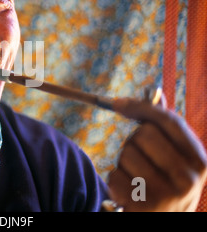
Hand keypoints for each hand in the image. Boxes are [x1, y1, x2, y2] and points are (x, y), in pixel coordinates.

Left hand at [107, 96, 206, 210]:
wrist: (165, 220)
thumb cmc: (167, 182)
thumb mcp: (177, 158)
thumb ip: (166, 128)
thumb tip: (155, 94)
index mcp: (200, 161)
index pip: (169, 121)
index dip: (141, 107)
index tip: (118, 103)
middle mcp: (188, 178)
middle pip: (143, 134)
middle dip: (135, 142)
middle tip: (142, 158)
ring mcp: (166, 195)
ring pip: (126, 154)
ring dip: (125, 163)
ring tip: (137, 178)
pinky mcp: (142, 207)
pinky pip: (115, 176)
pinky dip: (116, 181)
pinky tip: (130, 192)